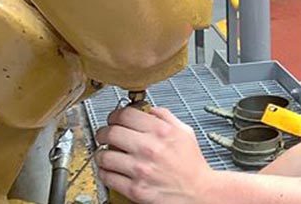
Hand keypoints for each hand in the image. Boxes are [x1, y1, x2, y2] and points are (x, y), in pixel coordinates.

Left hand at [94, 107, 213, 203]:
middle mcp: (149, 149)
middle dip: (102, 132)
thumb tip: (148, 108)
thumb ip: (165, 116)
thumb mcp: (185, 132)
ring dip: (101, 154)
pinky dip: (104, 172)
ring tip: (105, 154)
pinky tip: (110, 170)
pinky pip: (108, 177)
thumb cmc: (192, 164)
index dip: (115, 114)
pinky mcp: (136, 189)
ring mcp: (140, 170)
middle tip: (103, 134)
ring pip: (105, 156)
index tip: (113, 118)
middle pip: (111, 132)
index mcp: (161, 132)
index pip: (125, 114)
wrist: (198, 192)